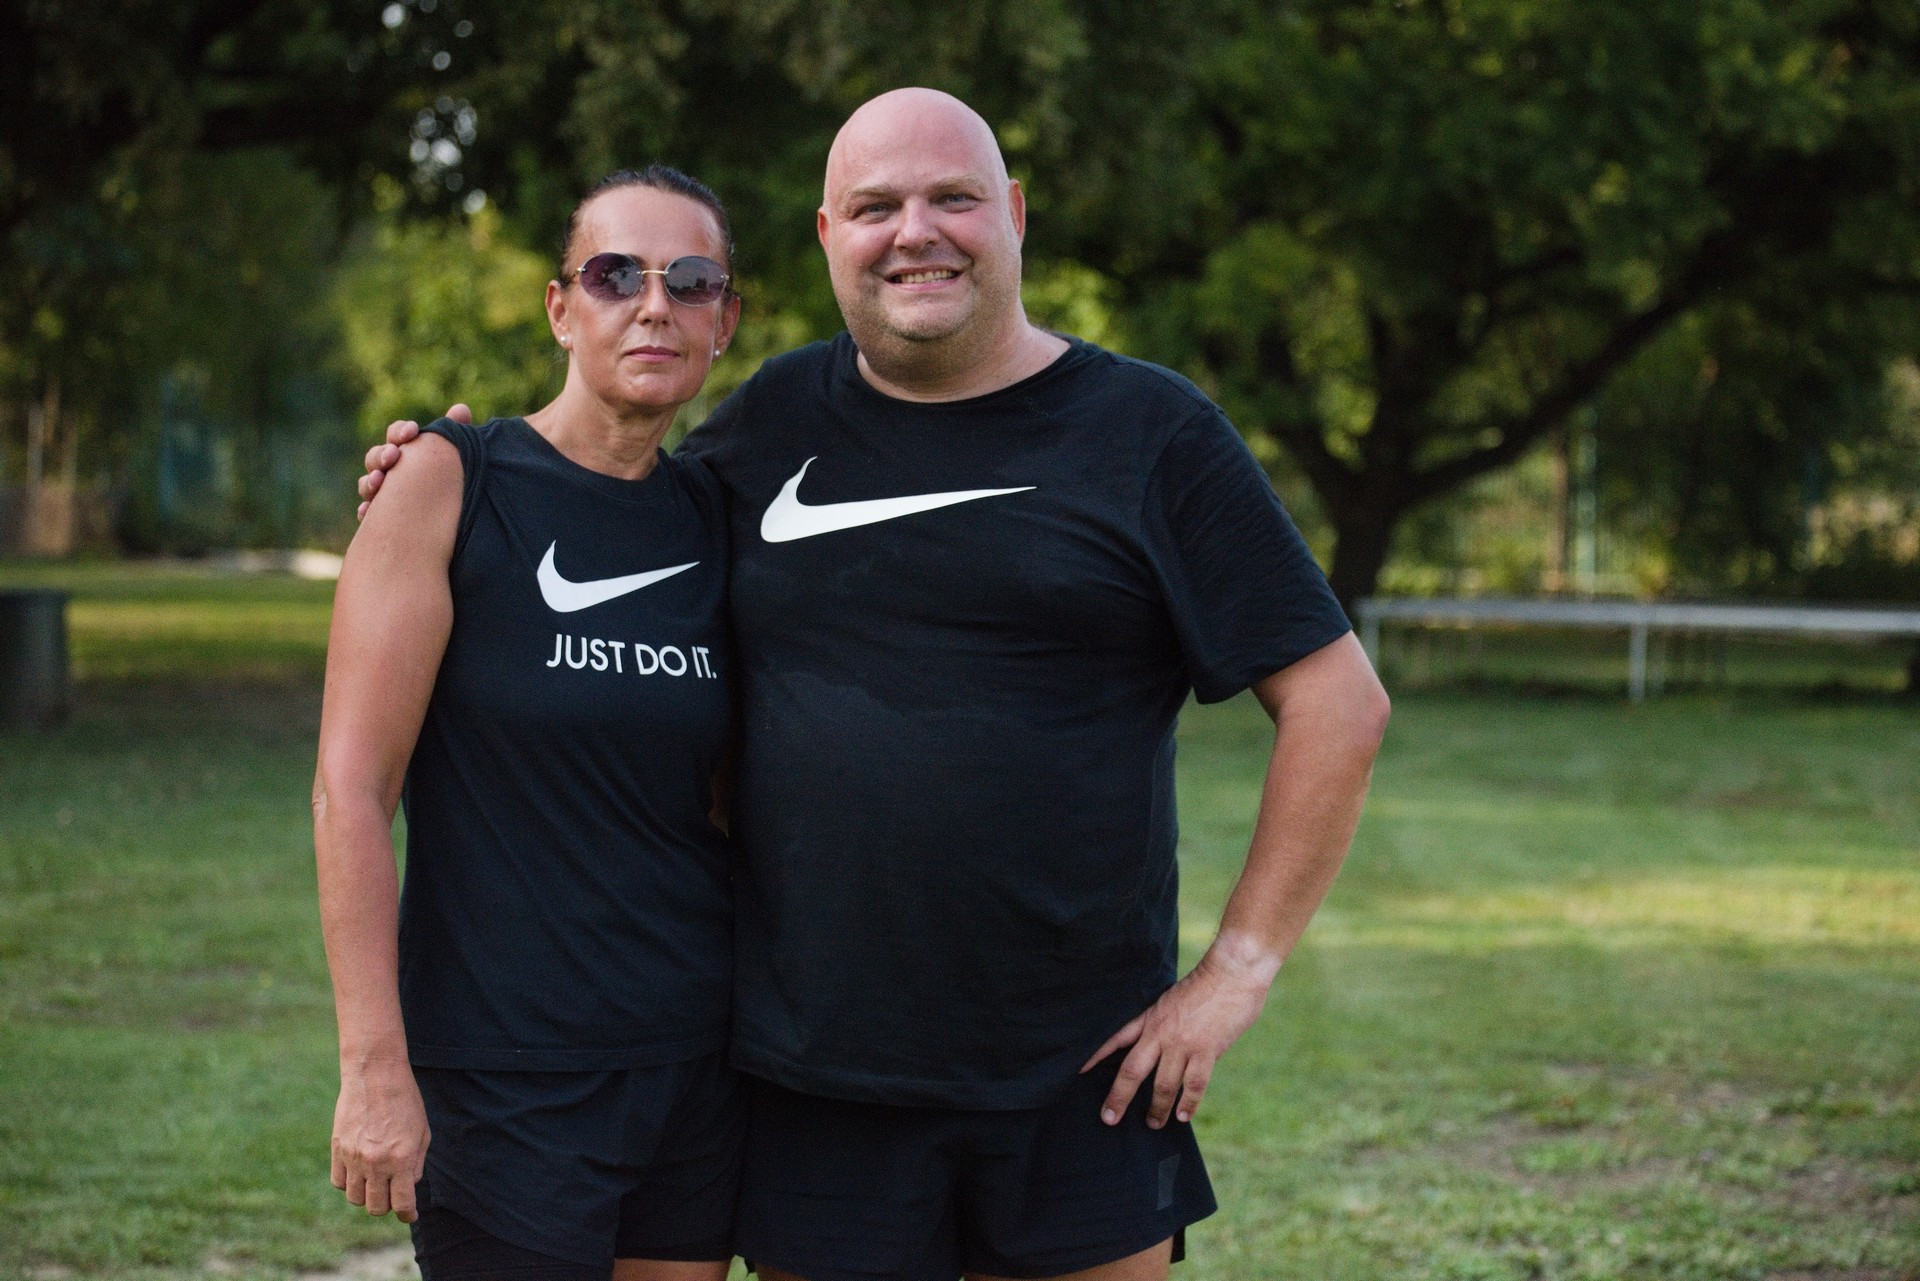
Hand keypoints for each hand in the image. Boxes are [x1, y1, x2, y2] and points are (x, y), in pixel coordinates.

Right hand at [330, 1059, 430, 1222]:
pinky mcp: (337, 1149)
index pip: (401, 1204)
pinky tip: (359, 1173)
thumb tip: (407, 1187)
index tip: (409, 1215)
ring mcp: (353, 1157)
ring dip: (367, 1196)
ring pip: (355, 1198)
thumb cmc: (405, 1101)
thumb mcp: (422, 1132)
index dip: (407, 1214)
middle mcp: (376, 1162)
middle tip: (392, 1195)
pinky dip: (348, 1183)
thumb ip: (416, 1164)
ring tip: (375, 1182)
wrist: (375, 1075)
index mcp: (401, 1159)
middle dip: (387, 1206)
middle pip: (376, 1207)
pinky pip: (338, 1182)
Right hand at [356, 403, 469, 520]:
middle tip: (394, 455)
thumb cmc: (451, 483)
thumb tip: (461, 409)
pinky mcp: (382, 520)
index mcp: (407, 451)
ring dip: (370, 481)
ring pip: (367, 484)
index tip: (413, 431)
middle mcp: (390, 470)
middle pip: (375, 456)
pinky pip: (367, 515)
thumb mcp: (456, 458)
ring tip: (380, 480)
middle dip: (382, 454)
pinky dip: (366, 511)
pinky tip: (368, 512)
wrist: (455, 522)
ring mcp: (383, 494)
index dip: (401, 431)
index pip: (396, 435)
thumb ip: (456, 435)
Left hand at [1080, 934, 1281, 1128]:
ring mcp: (1183, 1043)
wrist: (1232, 972)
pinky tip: (1182, 1116)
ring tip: (1153, 1124)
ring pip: (1163, 1084)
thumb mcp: (1173, 999)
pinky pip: (1194, 1084)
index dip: (1097, 1055)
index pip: (1116, 1038)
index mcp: (1151, 1017)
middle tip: (1109, 1118)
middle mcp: (1161, 1033)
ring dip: (1157, 1108)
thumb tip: (1161, 1044)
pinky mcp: (1207, 1050)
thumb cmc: (1206, 983)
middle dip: (1119, 1097)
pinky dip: (1188, 1104)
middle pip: (1132, 1070)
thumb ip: (1164, 1021)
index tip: (1079, 1071)